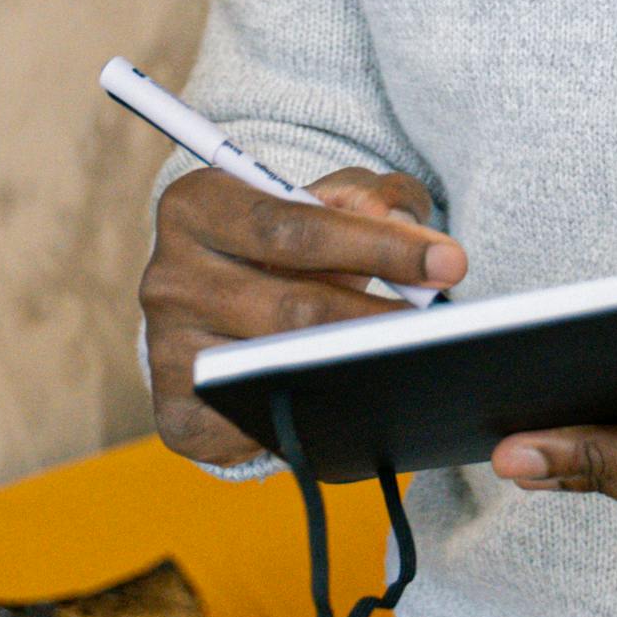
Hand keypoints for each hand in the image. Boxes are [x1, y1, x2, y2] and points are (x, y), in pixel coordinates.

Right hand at [141, 166, 465, 465]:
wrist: (219, 320)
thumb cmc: (284, 252)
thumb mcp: (326, 205)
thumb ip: (371, 196)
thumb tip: (396, 222)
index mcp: (197, 205)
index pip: (293, 226)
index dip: (377, 245)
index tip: (450, 263)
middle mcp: (167, 274)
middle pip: (291, 304)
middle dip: (377, 317)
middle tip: (441, 329)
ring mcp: (166, 348)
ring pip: (276, 364)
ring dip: (351, 367)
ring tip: (413, 362)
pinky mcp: (174, 410)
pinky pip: (251, 420)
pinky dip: (310, 415)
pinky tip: (357, 407)